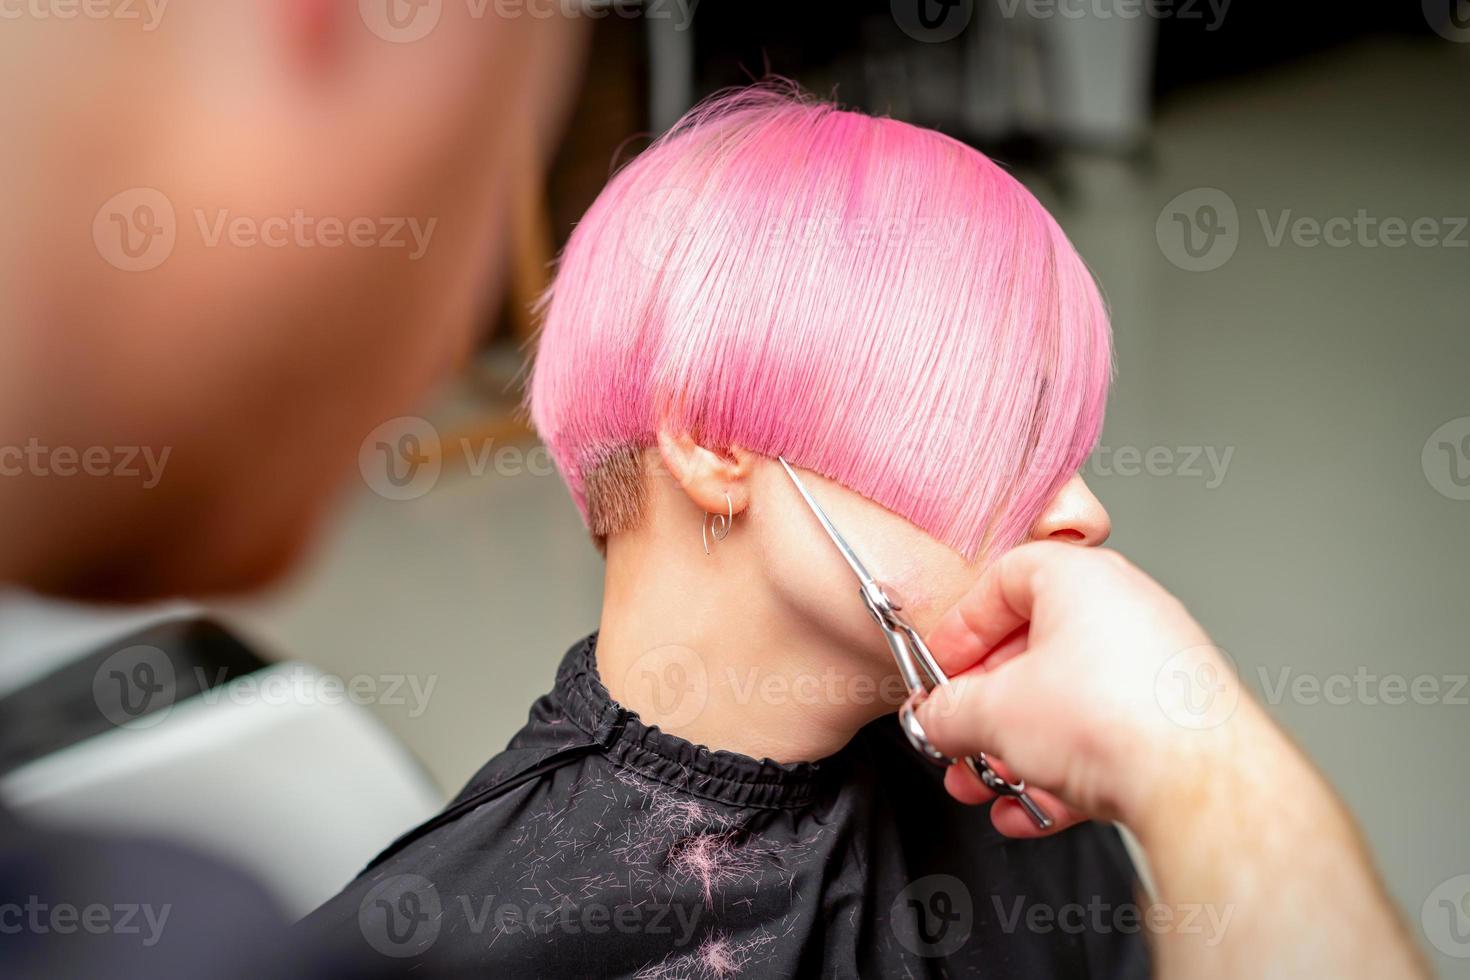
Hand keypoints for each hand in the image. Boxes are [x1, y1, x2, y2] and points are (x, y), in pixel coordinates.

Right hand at [917, 542, 1248, 837]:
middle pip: (1033, 651)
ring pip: (1066, 704)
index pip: (1004, 581)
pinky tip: (1031, 810)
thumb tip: (935, 718)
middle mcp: (1125, 612)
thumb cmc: (1111, 717)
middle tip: (957, 736)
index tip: (942, 667)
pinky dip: (1061, 772)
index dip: (962, 628)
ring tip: (985, 785)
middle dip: (985, 707)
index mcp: (1081, 579)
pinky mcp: (1173, 722)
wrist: (1197, 782)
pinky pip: (1102, 739)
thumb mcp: (992, 711)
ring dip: (1015, 749)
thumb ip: (948, 711)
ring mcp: (1154, 668)